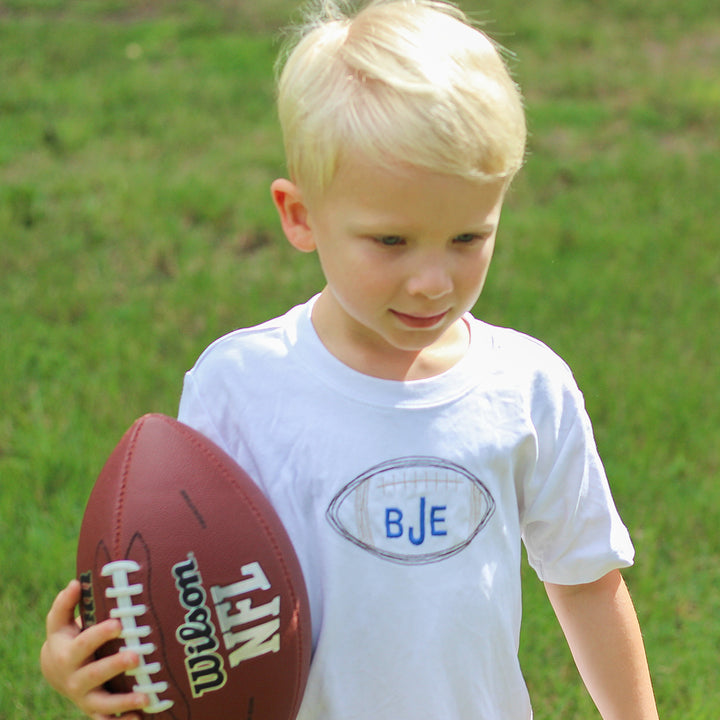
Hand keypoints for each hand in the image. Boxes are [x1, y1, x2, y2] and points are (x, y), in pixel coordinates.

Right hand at [40, 579, 148, 719]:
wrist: (57, 671)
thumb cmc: (67, 638)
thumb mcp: (60, 622)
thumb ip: (66, 604)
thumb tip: (76, 582)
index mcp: (68, 654)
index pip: (84, 643)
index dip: (99, 634)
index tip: (118, 623)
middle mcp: (75, 679)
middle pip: (95, 674)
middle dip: (115, 665)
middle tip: (136, 655)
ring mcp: (85, 697)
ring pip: (103, 703)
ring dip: (124, 701)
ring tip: (146, 697)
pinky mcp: (95, 710)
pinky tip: (141, 719)